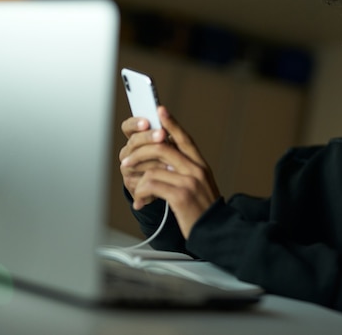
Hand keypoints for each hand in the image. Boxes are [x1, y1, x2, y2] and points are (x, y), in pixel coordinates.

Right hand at [119, 115, 168, 207]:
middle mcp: (129, 152)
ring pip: (134, 159)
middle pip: (133, 141)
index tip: (146, 122)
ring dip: (153, 158)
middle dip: (148, 137)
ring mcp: (128, 167)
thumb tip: (164, 112)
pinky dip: (152, 175)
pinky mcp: (131, 184)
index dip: (135, 123)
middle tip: (162, 135)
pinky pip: (138, 177)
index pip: (128, 127)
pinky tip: (165, 175)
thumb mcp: (175, 145)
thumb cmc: (174, 162)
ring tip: (169, 158)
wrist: (172, 187)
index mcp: (138, 139)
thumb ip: (169, 130)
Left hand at [122, 106, 220, 237]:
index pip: (185, 139)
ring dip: (138, 179)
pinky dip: (142, 192)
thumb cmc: (203, 212)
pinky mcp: (181, 196)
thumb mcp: (199, 186)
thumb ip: (185, 172)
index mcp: (201, 166)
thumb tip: (162, 162)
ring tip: (136, 189)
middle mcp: (197, 170)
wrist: (215, 232)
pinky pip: (152, 185)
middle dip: (139, 153)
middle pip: (163, 148)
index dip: (172, 123)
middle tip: (127, 162)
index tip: (160, 110)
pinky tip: (142, 201)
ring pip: (153, 168)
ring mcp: (190, 182)